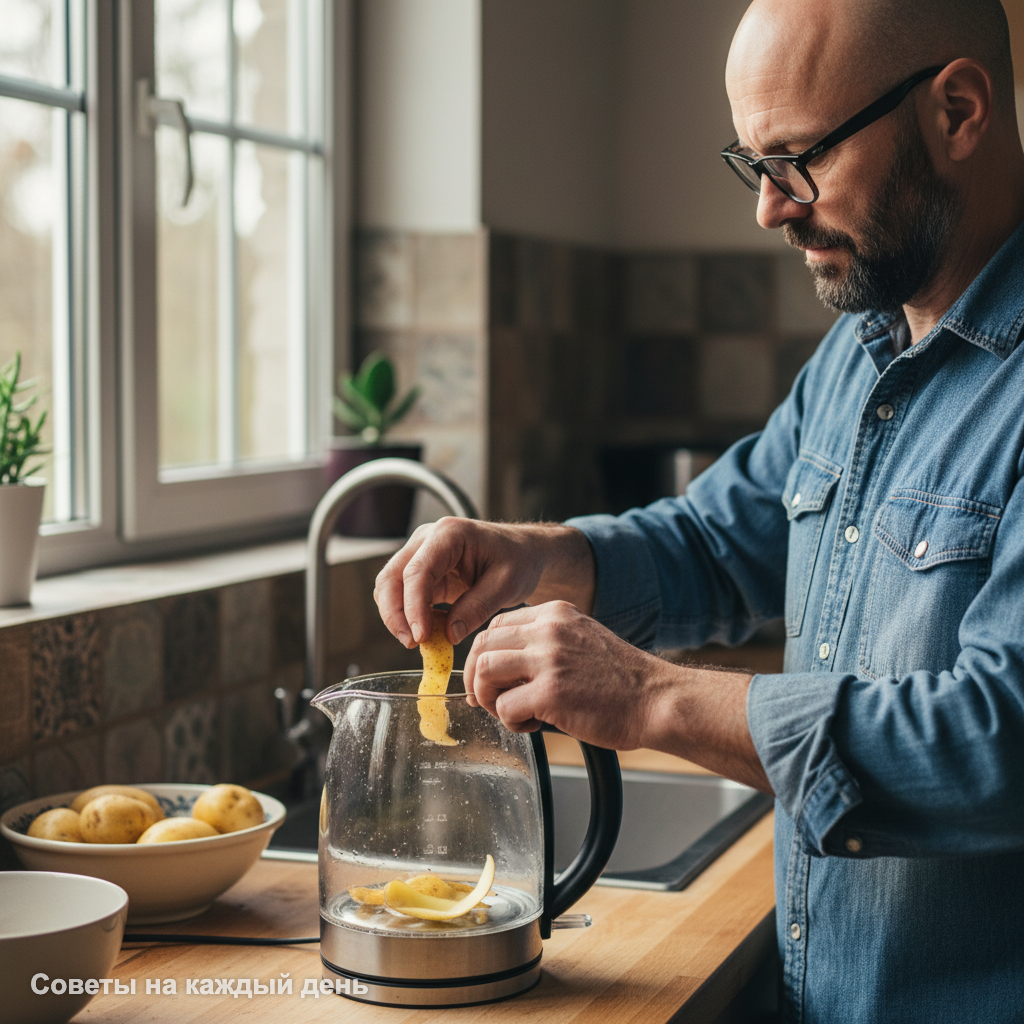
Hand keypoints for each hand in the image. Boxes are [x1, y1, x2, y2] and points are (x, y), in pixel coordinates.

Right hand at [373, 518, 552, 647]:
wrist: (524, 553)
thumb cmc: (519, 561)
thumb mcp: (507, 585)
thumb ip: (478, 607)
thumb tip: (448, 635)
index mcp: (450, 534)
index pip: (418, 571)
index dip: (413, 606)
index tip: (420, 636)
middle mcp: (428, 540)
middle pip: (392, 576)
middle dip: (395, 614)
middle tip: (411, 644)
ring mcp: (421, 554)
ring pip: (390, 587)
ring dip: (397, 617)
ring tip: (420, 642)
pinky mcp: (423, 572)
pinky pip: (403, 595)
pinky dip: (408, 616)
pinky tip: (429, 632)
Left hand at [462, 601, 666, 748]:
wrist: (657, 700)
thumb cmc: (621, 681)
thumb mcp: (581, 640)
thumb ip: (544, 644)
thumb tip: (502, 666)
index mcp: (555, 614)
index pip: (496, 625)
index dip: (485, 655)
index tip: (490, 678)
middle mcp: (549, 630)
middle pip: (482, 645)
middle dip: (477, 677)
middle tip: (488, 700)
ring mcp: (548, 660)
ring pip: (484, 671)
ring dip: (488, 698)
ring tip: (512, 712)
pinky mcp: (550, 693)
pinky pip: (503, 707)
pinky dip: (510, 722)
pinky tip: (533, 725)